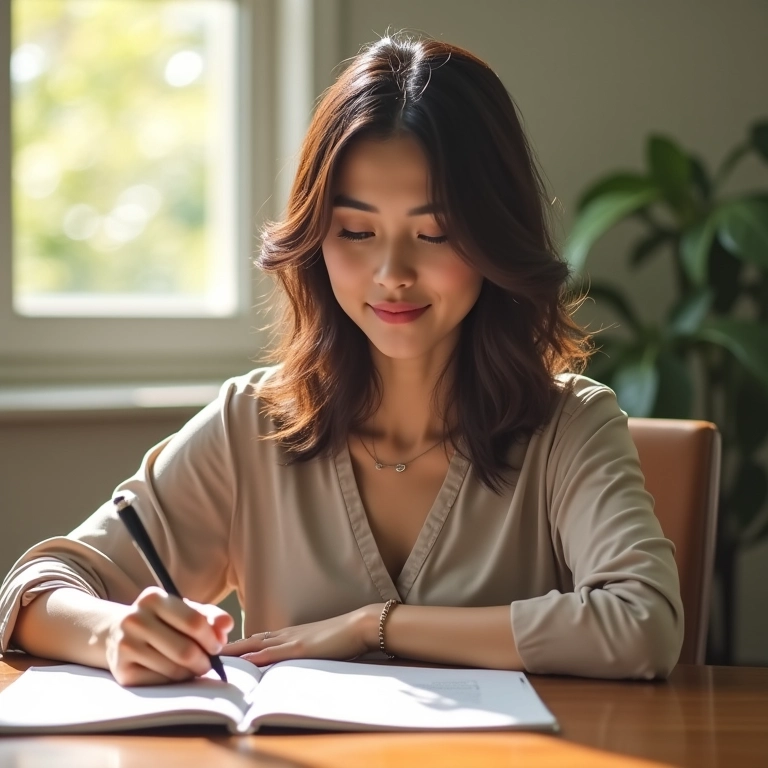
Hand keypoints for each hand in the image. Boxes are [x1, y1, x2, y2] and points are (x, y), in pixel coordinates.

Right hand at [104, 586, 233, 685]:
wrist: (116, 634)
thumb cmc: (161, 621)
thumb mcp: (184, 610)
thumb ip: (210, 616)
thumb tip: (227, 625)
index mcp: (153, 598)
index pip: (194, 622)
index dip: (212, 639)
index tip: (217, 646)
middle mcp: (134, 620)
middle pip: (185, 650)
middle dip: (204, 661)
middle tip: (208, 663)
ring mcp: (125, 646)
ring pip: (173, 670)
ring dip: (190, 673)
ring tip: (192, 668)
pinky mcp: (122, 671)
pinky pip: (160, 683)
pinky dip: (173, 682)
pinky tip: (173, 674)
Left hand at [220, 606, 379, 665]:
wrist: (359, 625)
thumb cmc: (342, 636)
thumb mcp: (316, 644)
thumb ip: (300, 649)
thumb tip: (286, 659)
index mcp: (289, 634)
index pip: (257, 638)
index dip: (237, 644)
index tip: (218, 649)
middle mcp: (285, 635)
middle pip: (249, 639)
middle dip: (227, 646)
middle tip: (203, 650)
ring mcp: (292, 640)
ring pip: (256, 644)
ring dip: (235, 651)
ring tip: (212, 656)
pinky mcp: (300, 648)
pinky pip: (274, 653)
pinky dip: (256, 657)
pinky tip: (243, 661)